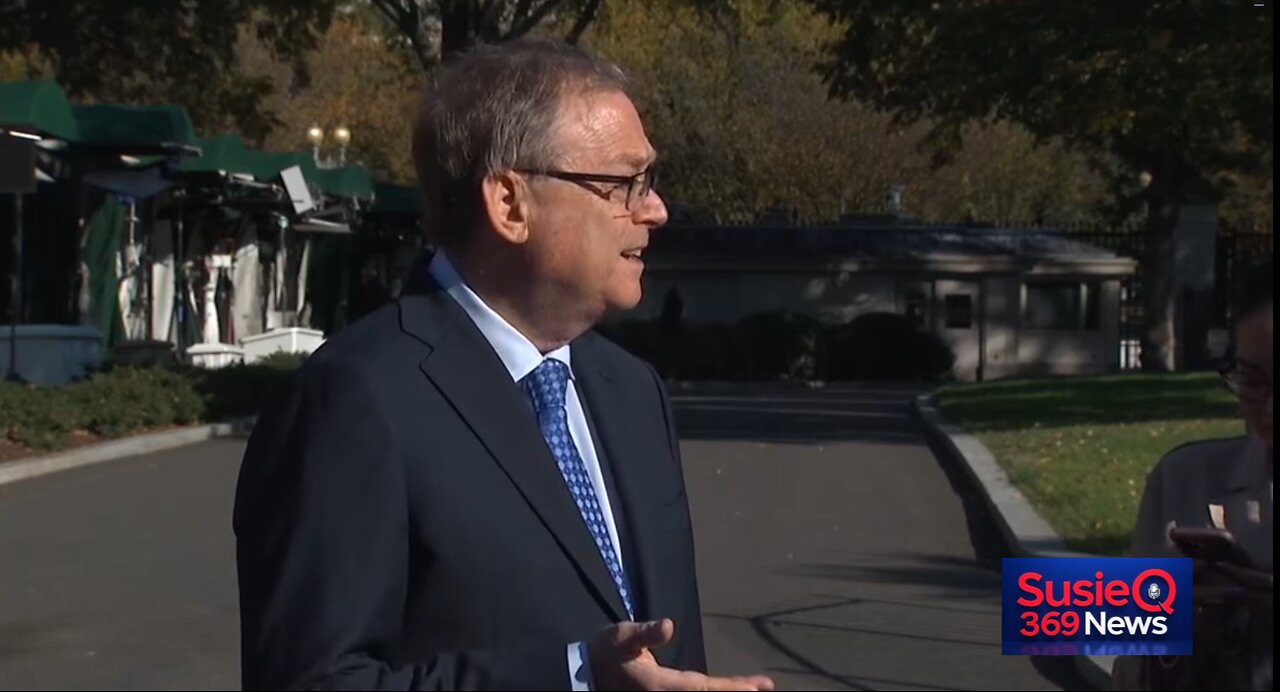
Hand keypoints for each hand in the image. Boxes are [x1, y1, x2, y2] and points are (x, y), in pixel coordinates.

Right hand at [588, 619, 774, 690]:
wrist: (582, 677)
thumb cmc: (604, 653)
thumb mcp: (621, 637)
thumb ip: (644, 633)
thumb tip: (669, 624)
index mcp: (660, 685)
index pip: (704, 688)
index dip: (732, 689)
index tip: (758, 687)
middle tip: (765, 687)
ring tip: (753, 689)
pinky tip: (722, 689)